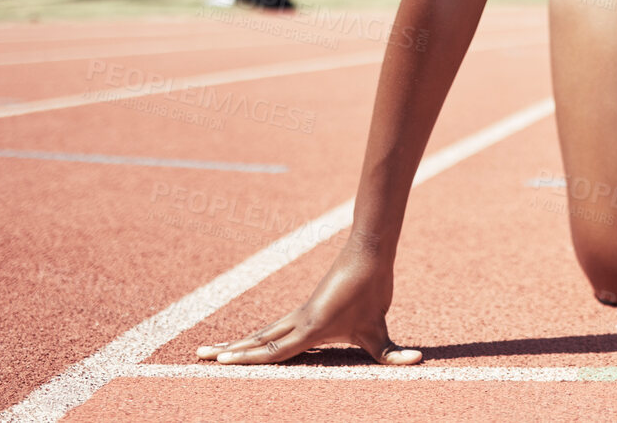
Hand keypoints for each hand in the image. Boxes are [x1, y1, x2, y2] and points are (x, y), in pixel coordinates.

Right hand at [195, 246, 421, 365]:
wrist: (368, 253)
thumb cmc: (372, 289)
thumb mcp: (380, 327)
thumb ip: (393, 351)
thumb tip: (418, 360)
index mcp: (309, 330)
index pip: (272, 350)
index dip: (247, 359)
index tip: (221, 363)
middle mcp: (298, 322)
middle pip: (257, 341)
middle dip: (229, 352)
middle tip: (198, 358)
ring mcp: (299, 315)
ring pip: (261, 333)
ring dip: (237, 343)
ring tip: (209, 351)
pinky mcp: (306, 310)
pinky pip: (275, 327)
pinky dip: (257, 336)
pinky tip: (249, 341)